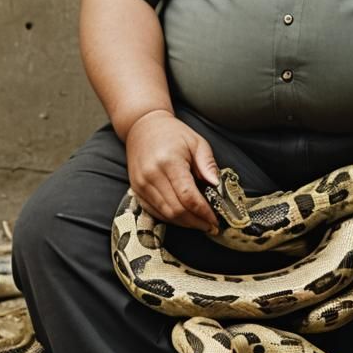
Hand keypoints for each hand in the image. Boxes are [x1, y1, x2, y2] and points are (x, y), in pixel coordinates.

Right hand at [125, 110, 220, 233]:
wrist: (142, 127)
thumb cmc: (173, 133)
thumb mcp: (196, 142)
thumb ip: (208, 164)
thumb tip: (217, 186)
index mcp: (169, 162)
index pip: (188, 196)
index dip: (203, 212)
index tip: (215, 219)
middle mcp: (151, 176)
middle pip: (176, 210)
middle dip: (196, 222)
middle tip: (211, 226)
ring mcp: (141, 185)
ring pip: (165, 214)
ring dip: (185, 223)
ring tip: (200, 223)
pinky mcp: (136, 190)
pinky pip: (154, 212)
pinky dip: (171, 218)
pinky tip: (184, 218)